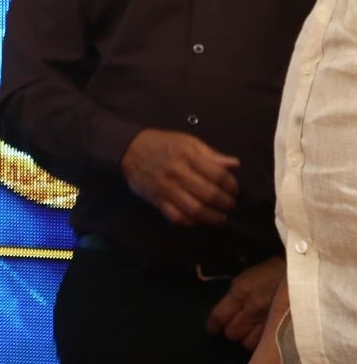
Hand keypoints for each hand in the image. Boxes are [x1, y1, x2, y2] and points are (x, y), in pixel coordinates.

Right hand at [120, 128, 238, 226]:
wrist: (128, 149)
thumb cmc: (162, 143)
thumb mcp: (187, 141)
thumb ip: (211, 154)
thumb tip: (235, 164)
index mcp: (187, 156)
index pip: (218, 175)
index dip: (231, 185)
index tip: (234, 189)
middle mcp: (178, 173)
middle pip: (209, 194)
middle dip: (225, 203)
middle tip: (230, 205)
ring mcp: (166, 189)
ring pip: (195, 209)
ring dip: (212, 217)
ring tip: (220, 218)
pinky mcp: (157, 200)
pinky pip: (176, 217)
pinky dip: (190, 222)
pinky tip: (198, 220)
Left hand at [209, 257, 284, 348]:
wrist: (302, 275)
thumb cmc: (272, 273)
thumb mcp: (246, 279)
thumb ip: (235, 296)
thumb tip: (225, 313)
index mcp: (240, 292)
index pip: (218, 316)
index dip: (213, 326)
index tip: (212, 330)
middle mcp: (252, 308)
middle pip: (232, 332)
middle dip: (231, 331)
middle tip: (236, 328)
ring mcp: (268, 321)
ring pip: (248, 343)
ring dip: (247, 339)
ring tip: (251, 334)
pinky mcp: (283, 328)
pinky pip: (266, 344)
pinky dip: (262, 344)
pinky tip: (263, 338)